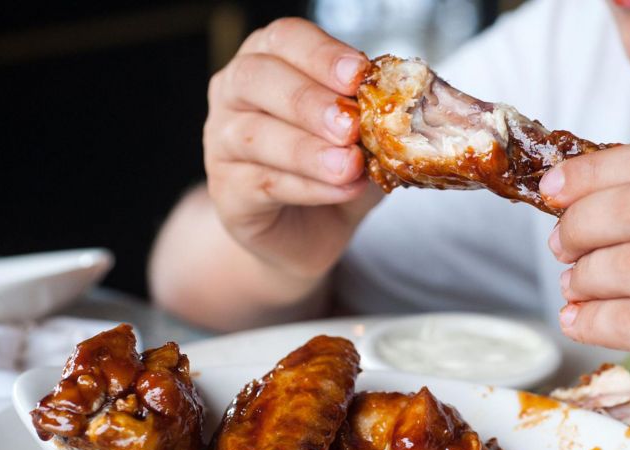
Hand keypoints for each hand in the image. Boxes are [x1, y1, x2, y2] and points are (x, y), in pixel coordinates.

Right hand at [203, 18, 381, 281]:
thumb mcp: (365, 138)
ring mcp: (221, 143)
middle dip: (307, 100)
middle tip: (350, 125)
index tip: (359, 75)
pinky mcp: (227, 192)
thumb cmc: (334, 169)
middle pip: (256, 78)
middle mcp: (235, 93)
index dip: (321, 54)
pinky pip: (262, 184)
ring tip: (349, 166)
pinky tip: (342, 189)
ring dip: (307, 150)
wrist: (307, 230)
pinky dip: (308, 187)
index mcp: (269, 60)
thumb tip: (408, 112)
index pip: (285, 39)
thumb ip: (377, 120)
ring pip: (254, 135)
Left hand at [542, 139, 629, 449]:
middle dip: (579, 223)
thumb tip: (606, 196)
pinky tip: (582, 321)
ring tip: (573, 287)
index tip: (557, 185)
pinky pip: (628, 322)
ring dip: (581, 277)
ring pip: (624, 265)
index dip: (597, 170)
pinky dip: (591, 320)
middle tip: (559, 242)